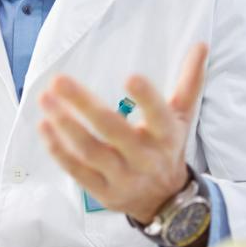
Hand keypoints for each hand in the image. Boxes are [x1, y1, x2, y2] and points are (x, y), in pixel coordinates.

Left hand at [37, 43, 208, 223]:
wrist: (166, 202)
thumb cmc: (168, 148)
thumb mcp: (181, 116)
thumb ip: (189, 80)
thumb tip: (201, 44)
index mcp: (166, 136)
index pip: (159, 116)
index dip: (147, 98)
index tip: (131, 77)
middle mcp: (144, 158)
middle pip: (113, 130)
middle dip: (85, 104)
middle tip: (60, 79)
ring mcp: (122, 177)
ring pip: (90, 151)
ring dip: (65, 125)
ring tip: (46, 99)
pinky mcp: (102, 192)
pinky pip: (77, 171)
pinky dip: (59, 150)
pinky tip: (44, 125)